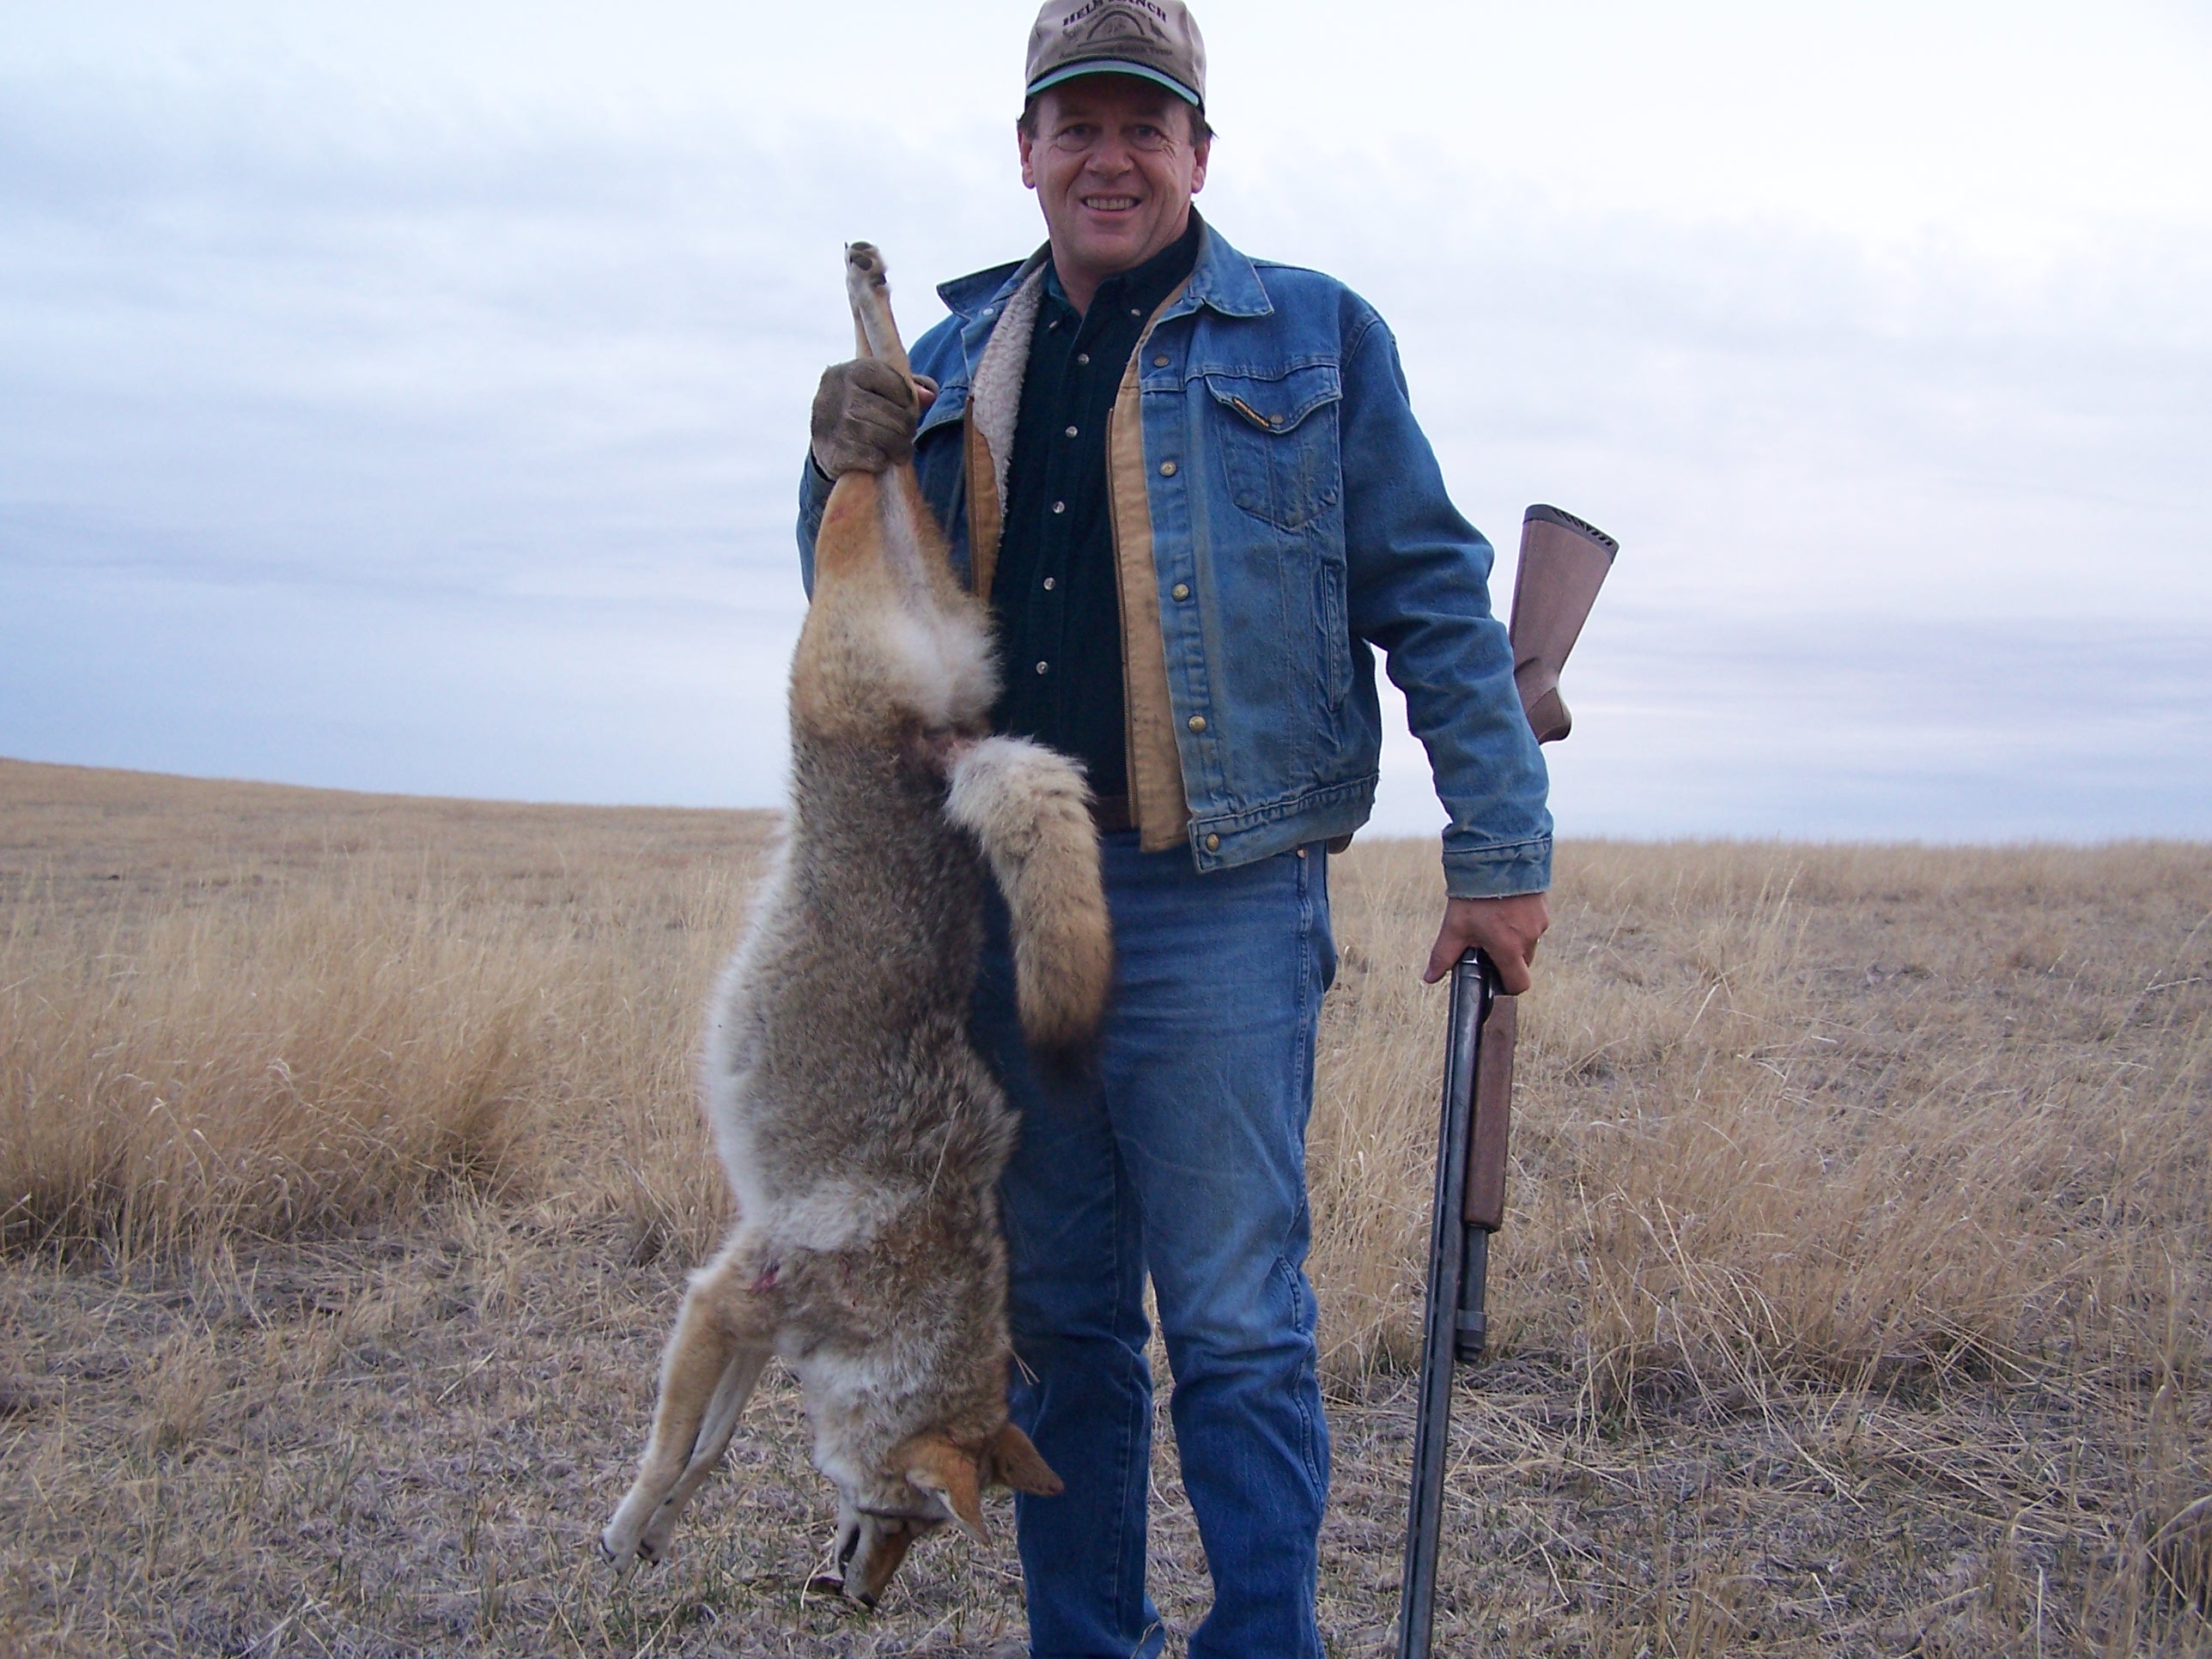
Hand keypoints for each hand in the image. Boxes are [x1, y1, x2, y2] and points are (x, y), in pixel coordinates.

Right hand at [809, 360, 937, 476]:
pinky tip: (879, 458)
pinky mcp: (834, 451)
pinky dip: (882, 461)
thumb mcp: (875, 388)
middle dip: (907, 429)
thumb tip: (929, 396)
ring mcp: (836, 423)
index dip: (908, 401)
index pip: (898, 385)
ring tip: (900, 450)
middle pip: (896, 415)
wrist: (820, 441)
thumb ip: (906, 387)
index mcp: (851, 370)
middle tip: (907, 435)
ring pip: (887, 438)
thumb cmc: (856, 409)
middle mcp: (840, 393)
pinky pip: (874, 458)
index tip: (904, 409)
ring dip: (900, 448)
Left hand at [1422, 892, 1548, 993]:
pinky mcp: (1543, 905)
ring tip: (1493, 919)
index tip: (1495, 978)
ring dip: (1514, 937)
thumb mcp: (1455, 926)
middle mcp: (1530, 938)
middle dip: (1506, 957)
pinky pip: (1534, 921)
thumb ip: (1444, 955)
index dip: (1507, 986)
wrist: (1497, 855)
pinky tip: (1504, 906)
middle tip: (1486, 942)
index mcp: (1509, 949)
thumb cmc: (1475, 893)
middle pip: (1523, 962)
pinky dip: (1521, 920)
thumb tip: (1430, 977)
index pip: (1519, 984)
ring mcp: (1540, 920)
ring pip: (1528, 940)